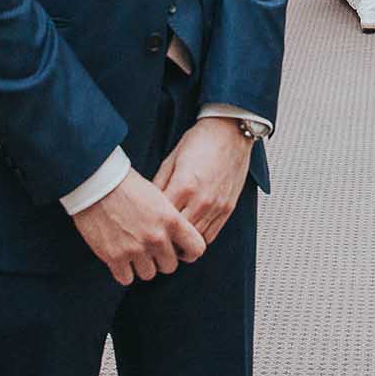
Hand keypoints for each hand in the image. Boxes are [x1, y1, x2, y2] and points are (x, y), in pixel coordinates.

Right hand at [70, 169, 206, 286]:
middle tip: (151, 249)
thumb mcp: (158, 196)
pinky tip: (120, 258)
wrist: (97, 183)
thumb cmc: (128, 185)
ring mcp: (135, 249)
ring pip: (149, 274)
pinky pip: (126, 278)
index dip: (188, 251)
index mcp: (171, 219)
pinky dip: (124, 271)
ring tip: (134, 251)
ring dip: (142, 266)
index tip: (179, 249)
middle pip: (170, 266)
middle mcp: (156, 237)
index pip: (197, 249)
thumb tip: (179, 238)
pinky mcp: (114, 257)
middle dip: (161, 259)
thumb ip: (171, 219)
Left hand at [155, 117, 253, 243]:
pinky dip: (199, 239)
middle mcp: (201, 200)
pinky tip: (189, 234)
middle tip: (155, 240)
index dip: (151, 226)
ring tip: (171, 240)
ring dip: (182, 243)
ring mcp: (217, 206)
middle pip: (178, 235)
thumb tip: (147, 204)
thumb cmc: (201, 141)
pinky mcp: (227, 209)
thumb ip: (158, 184)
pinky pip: (211, 235)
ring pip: (195, 241)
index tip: (144, 229)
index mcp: (184, 185)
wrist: (230, 132)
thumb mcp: (171, 160)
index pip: (162, 220)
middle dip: (165, 239)